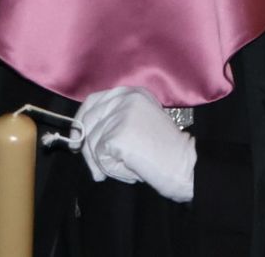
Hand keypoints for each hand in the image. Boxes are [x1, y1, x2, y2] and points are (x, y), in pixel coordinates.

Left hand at [69, 87, 196, 202]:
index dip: (82, 122)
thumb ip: (115, 120)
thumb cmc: (166, 150)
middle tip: (97, 169)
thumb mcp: (140, 123)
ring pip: (92, 143)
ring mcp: (120, 114)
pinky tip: (132, 170)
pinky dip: (112, 169)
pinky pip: (100, 157)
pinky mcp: (116, 134)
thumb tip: (82, 133)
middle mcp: (125, 98)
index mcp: (132, 93)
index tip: (78, 140)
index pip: (93, 101)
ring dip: (105, 163)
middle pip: (87, 121)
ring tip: (129, 168)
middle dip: (87, 148)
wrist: (185, 164)